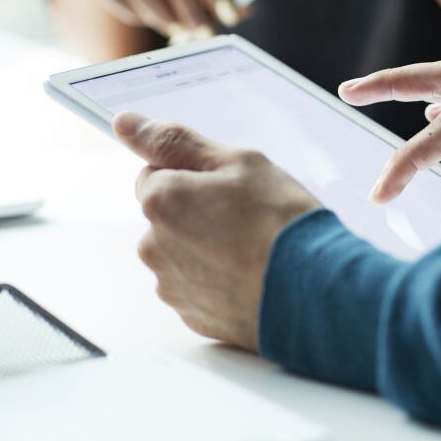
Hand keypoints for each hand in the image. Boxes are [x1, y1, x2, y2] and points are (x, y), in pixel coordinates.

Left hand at [113, 112, 320, 350]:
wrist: (315, 289)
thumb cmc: (281, 222)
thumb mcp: (238, 163)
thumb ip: (175, 141)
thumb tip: (125, 123)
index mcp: (161, 201)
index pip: (156, 174)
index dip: (194, 176)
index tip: (228, 187)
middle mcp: (154, 246)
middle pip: (167, 217)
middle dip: (198, 213)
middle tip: (246, 218)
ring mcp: (173, 286)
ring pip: (182, 254)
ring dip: (207, 249)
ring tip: (253, 250)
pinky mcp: (192, 317)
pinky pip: (199, 288)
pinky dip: (219, 281)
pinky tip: (251, 276)